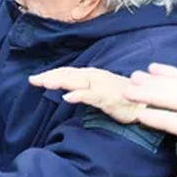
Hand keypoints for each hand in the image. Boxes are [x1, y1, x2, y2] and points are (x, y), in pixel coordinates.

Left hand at [28, 66, 143, 123]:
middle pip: (68, 75)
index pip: (66, 73)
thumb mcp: (96, 90)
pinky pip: (91, 95)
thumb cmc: (120, 97)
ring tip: (44, 83)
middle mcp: (94, 76)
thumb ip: (81, 88)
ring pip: (77, 82)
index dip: (50, 74)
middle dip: (49, 76)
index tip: (33, 79)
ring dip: (60, 81)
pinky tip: (67, 97)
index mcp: (90, 75)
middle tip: (32, 80)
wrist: (143, 103)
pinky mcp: (108, 97)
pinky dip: (79, 95)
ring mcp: (101, 86)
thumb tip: (66, 90)